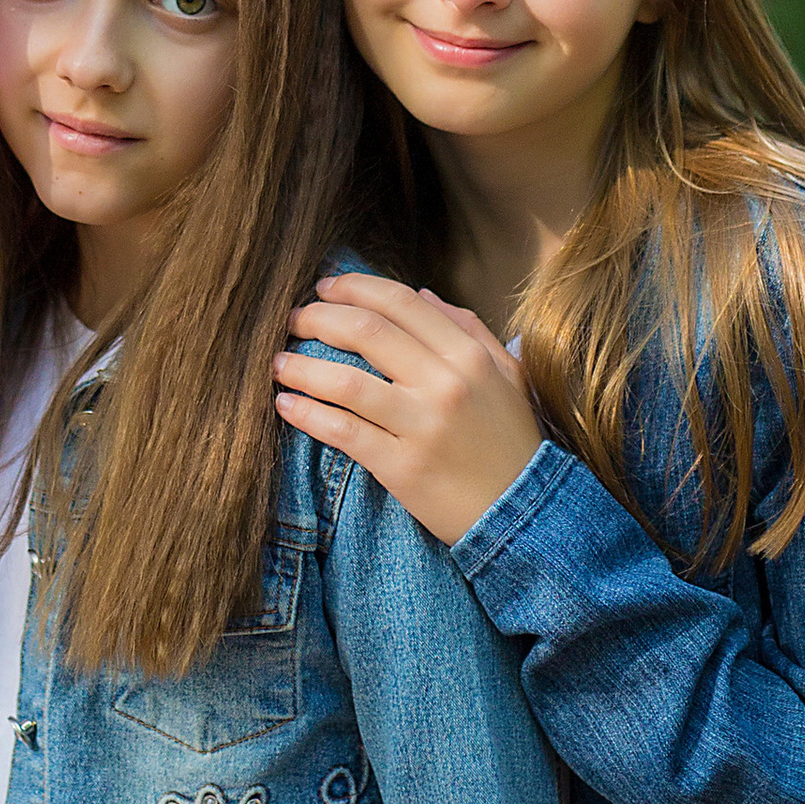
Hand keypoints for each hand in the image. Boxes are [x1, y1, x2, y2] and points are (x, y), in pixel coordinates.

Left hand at [275, 270, 541, 546]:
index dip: (354, 287)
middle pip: (365, 330)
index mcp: (468, 356)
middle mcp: (445, 383)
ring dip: (302, 367)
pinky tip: (285, 406)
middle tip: (292, 319)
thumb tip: (423, 295)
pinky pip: (343, 432)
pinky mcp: (401, 467)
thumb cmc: (512, 443)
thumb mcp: (508, 377)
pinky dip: (307, 415)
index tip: (324, 289)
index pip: (400, 302)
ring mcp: (421, 426)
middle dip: (318, 318)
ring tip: (278, 363)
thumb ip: (470, 330)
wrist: (526, 515)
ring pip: (346, 381)